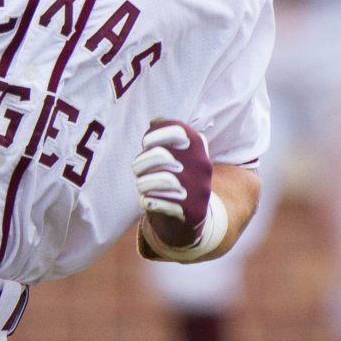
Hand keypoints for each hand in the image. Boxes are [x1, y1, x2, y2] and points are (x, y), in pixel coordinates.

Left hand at [134, 119, 219, 253]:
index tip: (146, 144)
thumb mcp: (176, 153)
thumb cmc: (176, 177)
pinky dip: (147, 201)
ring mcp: (199, 189)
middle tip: (138, 169)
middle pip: (160, 155)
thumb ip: (166, 135)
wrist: (191, 218)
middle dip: (141, 162)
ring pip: (157, 180)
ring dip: (142, 183)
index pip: (177, 130)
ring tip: (142, 186)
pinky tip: (149, 200)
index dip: (154, 135)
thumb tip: (155, 122)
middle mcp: (202, 165)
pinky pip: (157, 202)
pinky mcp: (192, 211)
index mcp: (199, 146)